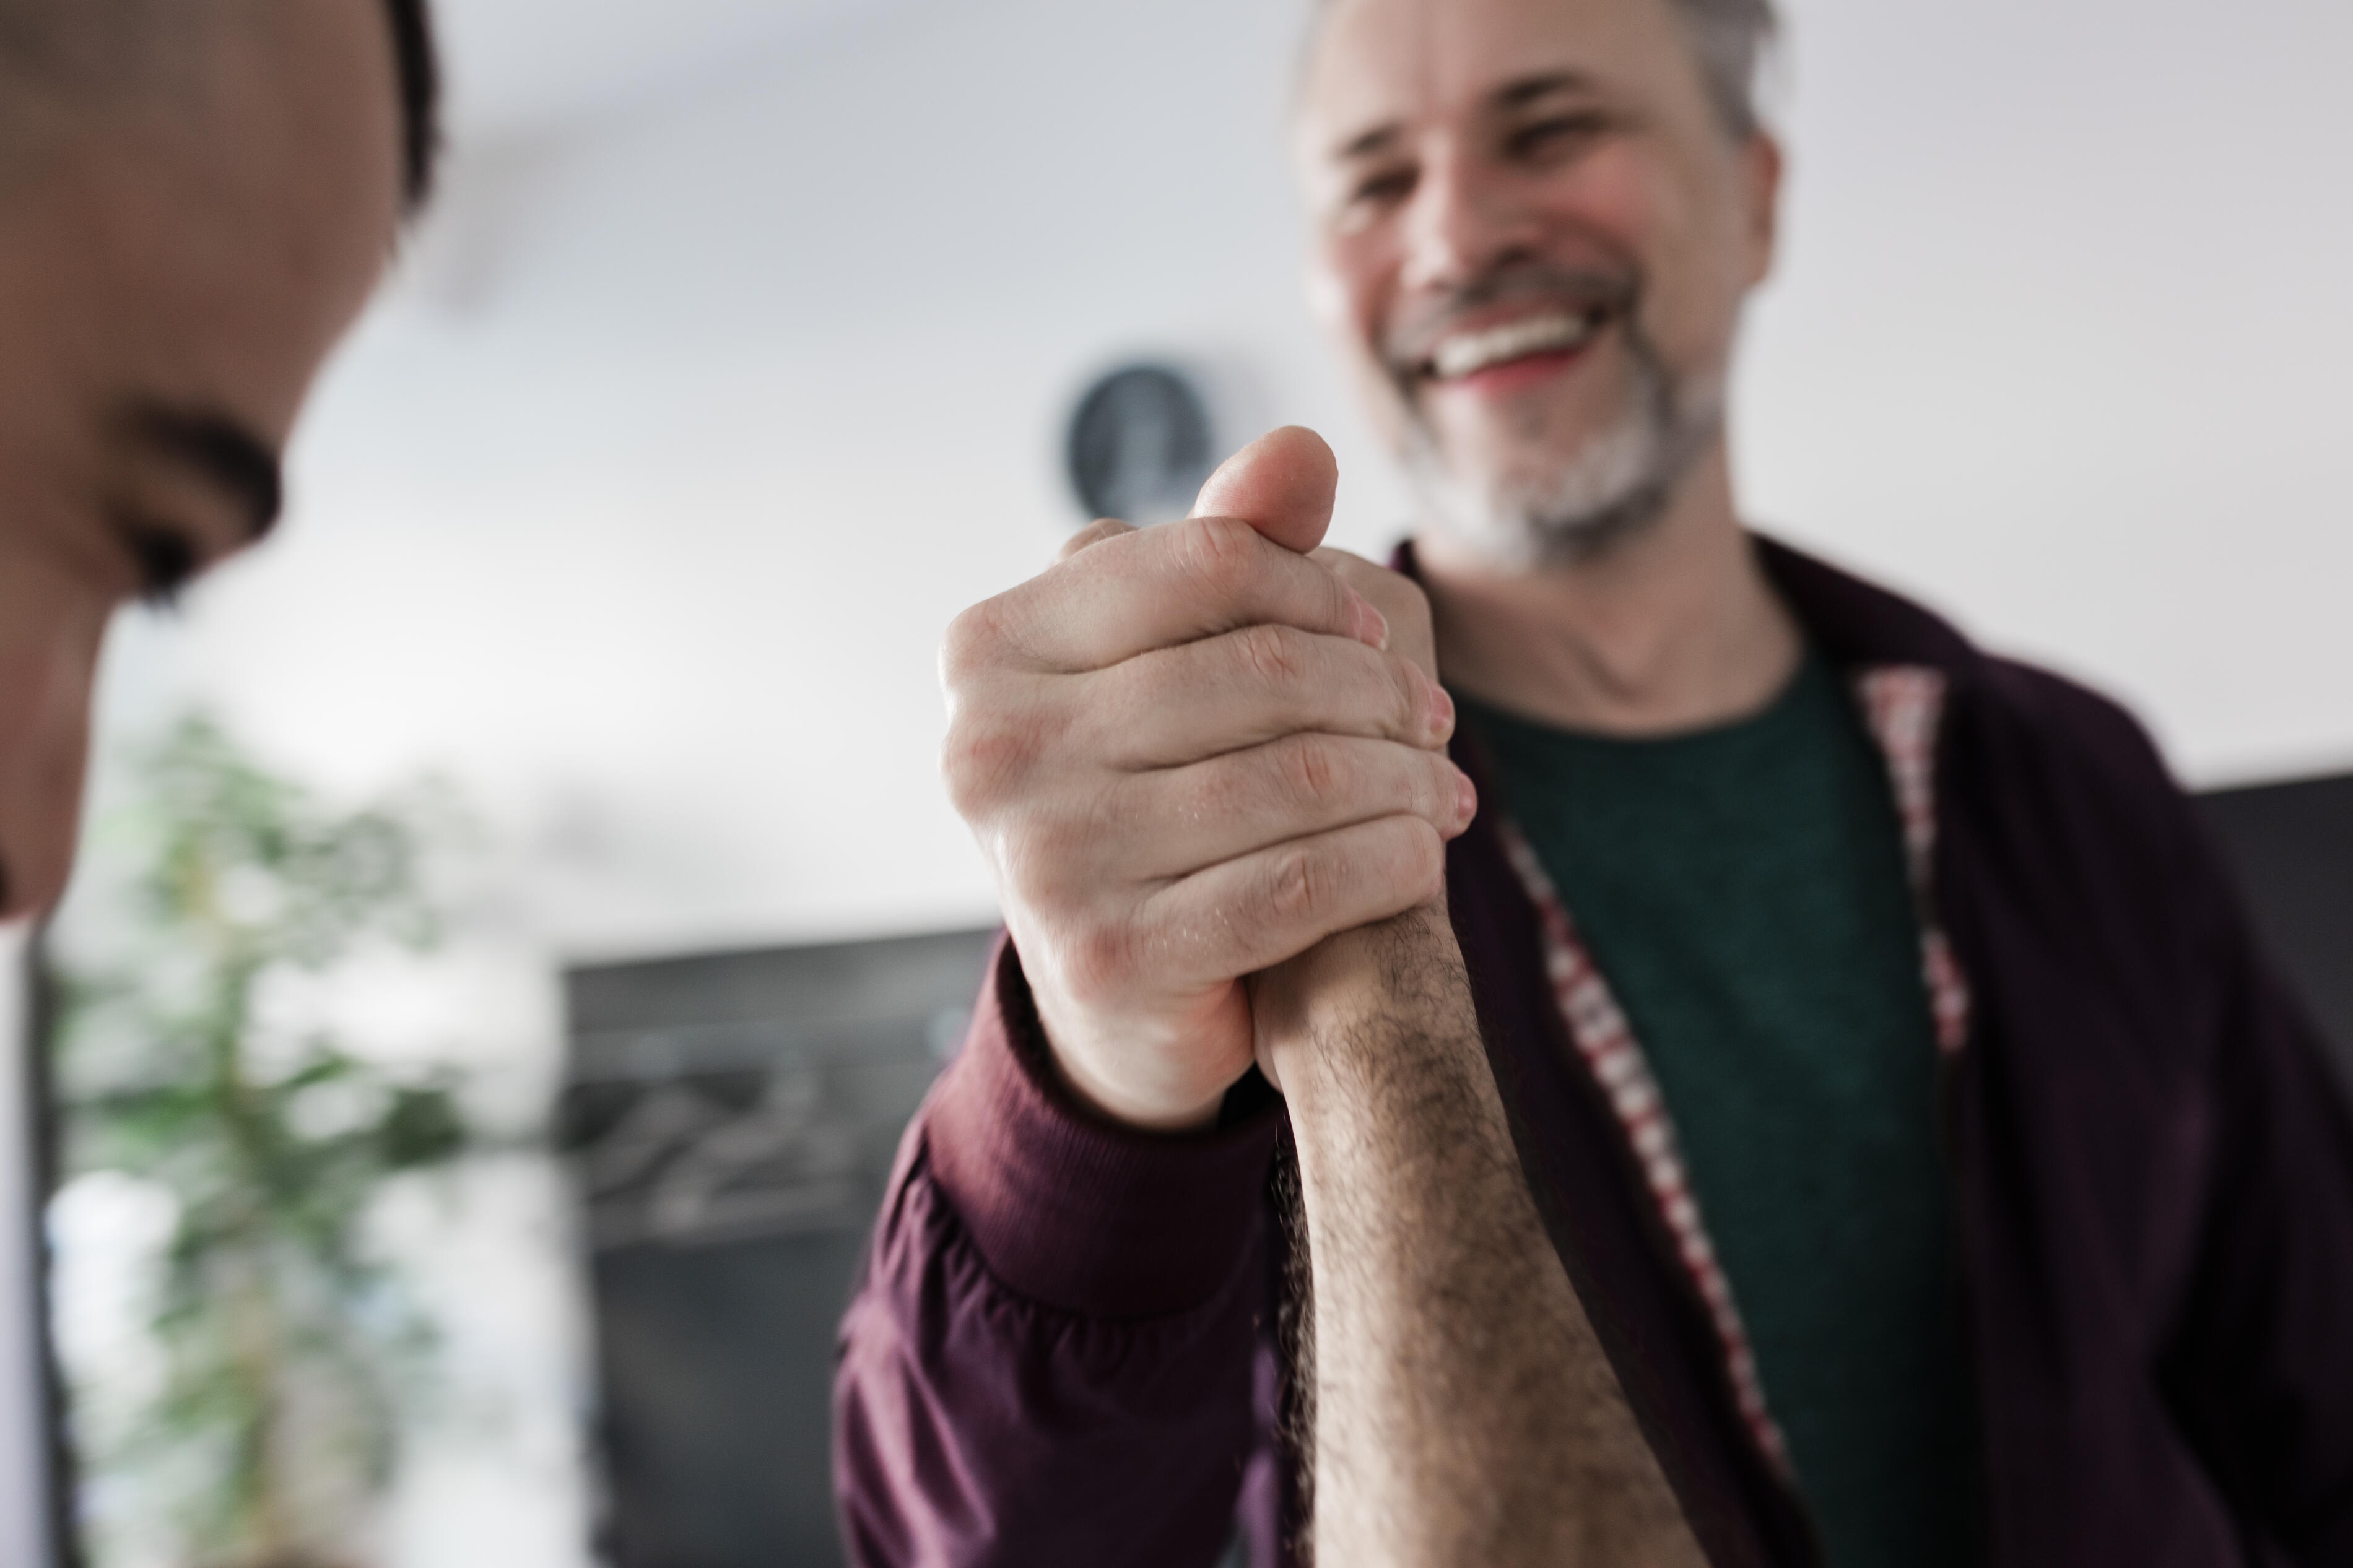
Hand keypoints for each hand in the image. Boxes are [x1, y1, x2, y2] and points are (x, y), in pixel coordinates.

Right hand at [940, 427, 1473, 1130]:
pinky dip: (1389, 860)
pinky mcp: (1110, 958)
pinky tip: (1423, 852)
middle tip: (1434, 719)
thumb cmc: (1147, 792)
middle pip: (1260, 671)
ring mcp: (1043, 858)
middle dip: (1378, 692)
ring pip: (1297, 779)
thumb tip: (1304, 450)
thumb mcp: (1165, 662)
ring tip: (1443, 787)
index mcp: (991, 647)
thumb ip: (1228, 551)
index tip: (1374, 636)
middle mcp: (991, 747)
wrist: (1118, 999)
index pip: (1202, 562)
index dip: (1316, 589)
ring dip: (1406, 779)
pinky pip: (1301, 884)